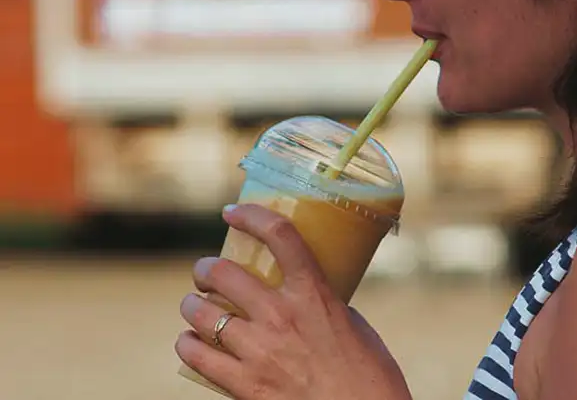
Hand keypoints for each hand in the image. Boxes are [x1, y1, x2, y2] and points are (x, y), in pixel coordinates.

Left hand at [175, 204, 411, 399]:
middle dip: (206, 268)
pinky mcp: (243, 385)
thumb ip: (322, 305)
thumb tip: (301, 296)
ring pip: (199, 312)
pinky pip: (195, 353)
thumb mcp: (353, 325)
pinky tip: (193, 341)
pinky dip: (189, 343)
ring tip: (197, 307)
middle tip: (208, 273)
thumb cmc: (369, 376)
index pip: (280, 236)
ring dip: (193, 305)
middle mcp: (281, 316)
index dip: (252, 215)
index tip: (233, 213)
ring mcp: (258, 351)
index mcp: (314, 295)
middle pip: (223, 272)